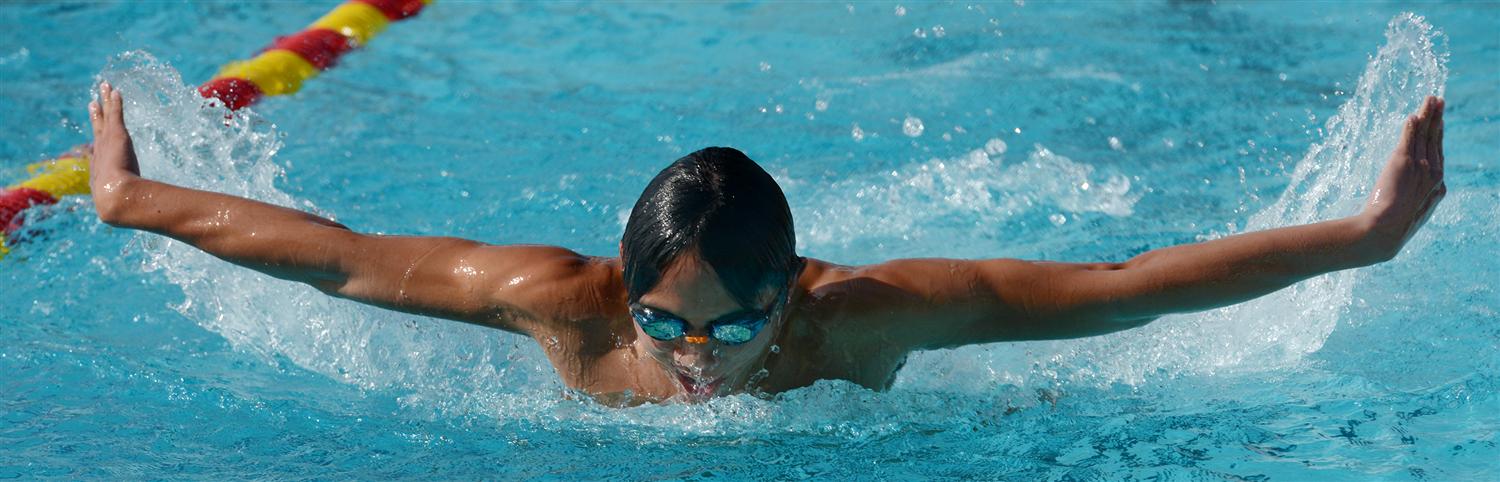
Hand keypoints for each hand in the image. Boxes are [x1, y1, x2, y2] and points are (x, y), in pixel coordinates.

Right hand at [87, 82, 141, 220]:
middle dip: (97, 114)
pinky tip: (114, 90)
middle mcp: (100, 152)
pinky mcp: (115, 134)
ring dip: (105, 101)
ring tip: (104, 87)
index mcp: (101, 167)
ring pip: (105, 116)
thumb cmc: (124, 205)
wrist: (115, 197)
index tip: (98, 131)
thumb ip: (143, 206)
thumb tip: (156, 216)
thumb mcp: (131, 204)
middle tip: (93, 101)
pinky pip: (115, 113)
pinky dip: (114, 101)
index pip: (98, 148)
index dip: (98, 138)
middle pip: (98, 127)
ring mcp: (106, 142)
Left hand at [1359, 96, 1445, 259]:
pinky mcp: (1403, 161)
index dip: (1438, 135)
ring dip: (1427, 115)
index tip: (1438, 122)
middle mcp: (1432, 173)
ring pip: (1425, 135)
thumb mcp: (1410, 211)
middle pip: (1435, 139)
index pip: (1438, 153)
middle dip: (1437, 119)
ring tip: (1430, 100)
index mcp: (1437, 186)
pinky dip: (1411, 126)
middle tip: (1439, 101)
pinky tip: (1413, 115)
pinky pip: (1409, 138)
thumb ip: (1414, 199)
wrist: (1386, 230)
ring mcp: (1420, 166)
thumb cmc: (1393, 227)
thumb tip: (1410, 197)